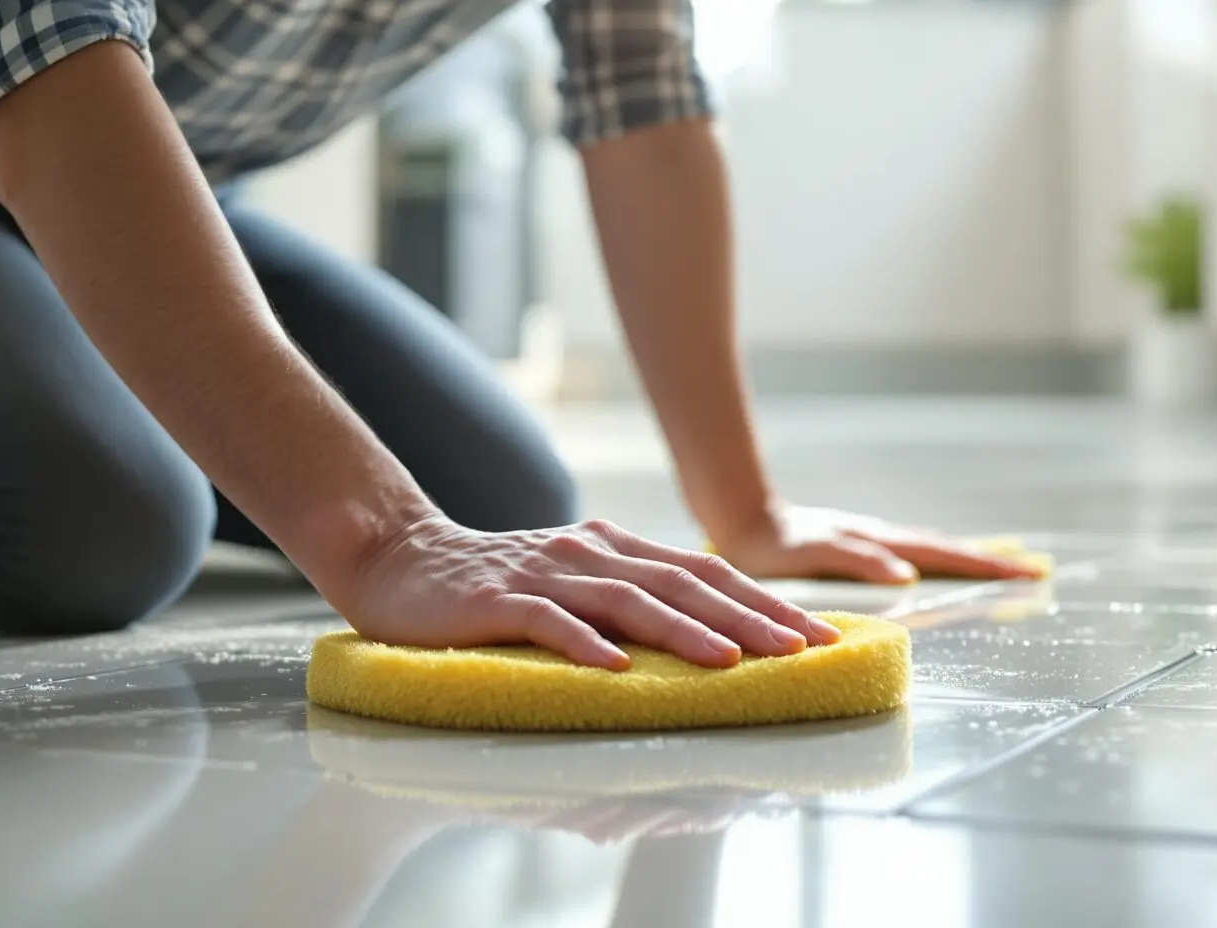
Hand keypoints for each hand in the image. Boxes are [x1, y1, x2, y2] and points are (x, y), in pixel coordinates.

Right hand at [336, 515, 840, 670]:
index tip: (818, 635)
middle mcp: (587, 552)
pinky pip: (547, 621)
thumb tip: (714, 638)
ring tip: (729, 662)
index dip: (763, 602)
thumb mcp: (575, 585)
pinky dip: (584, 644)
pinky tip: (616, 668)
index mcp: (613, 547)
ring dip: (682, 632)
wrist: (399, 561)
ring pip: (625, 601)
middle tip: (799, 650)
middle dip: (746, 617)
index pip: (704, 573)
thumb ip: (632, 600)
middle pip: (680, 582)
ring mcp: (542, 574)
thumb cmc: (494, 586)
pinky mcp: (495, 600)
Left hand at [714, 504, 1047, 583]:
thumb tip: (906, 576)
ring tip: (1004, 563)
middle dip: (990, 561)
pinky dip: (937, 557)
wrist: (740, 519)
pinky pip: (911, 551)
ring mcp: (871, 540)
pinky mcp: (857, 546)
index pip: (943, 557)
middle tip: (1036, 570)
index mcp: (878, 544)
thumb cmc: (771, 545)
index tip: (1029, 573)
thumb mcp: (812, 555)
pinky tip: (937, 565)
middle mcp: (881, 540)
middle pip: (946, 550)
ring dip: (968, 557)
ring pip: (931, 548)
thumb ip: (857, 561)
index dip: (985, 566)